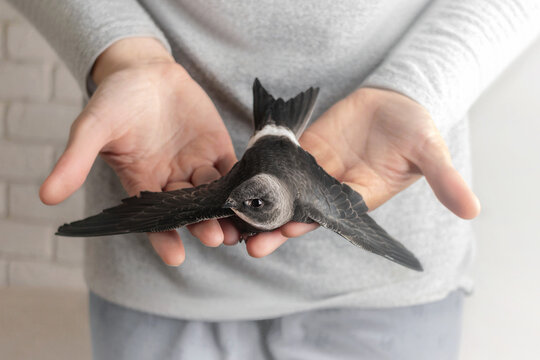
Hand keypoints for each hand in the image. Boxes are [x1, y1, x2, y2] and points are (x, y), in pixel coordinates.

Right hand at [41, 38, 238, 265]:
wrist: (146, 71)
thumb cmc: (116, 99)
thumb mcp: (93, 127)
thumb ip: (75, 161)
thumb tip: (46, 197)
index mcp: (143, 184)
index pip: (154, 220)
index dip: (163, 239)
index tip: (175, 258)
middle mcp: (172, 181)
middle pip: (190, 211)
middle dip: (202, 225)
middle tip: (215, 238)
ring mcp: (198, 167)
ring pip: (215, 196)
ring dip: (227, 210)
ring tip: (239, 225)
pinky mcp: (218, 150)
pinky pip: (233, 170)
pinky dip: (244, 181)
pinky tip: (255, 191)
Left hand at [245, 87, 480, 256]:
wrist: (394, 102)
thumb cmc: (414, 129)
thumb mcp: (429, 152)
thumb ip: (443, 179)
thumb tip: (472, 209)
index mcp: (360, 196)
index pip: (331, 215)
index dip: (310, 222)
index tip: (288, 231)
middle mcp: (332, 189)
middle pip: (300, 212)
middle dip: (276, 226)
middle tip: (249, 243)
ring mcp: (314, 170)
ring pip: (283, 192)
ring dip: (260, 204)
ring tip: (232, 217)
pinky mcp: (303, 149)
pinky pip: (279, 162)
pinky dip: (260, 171)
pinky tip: (238, 179)